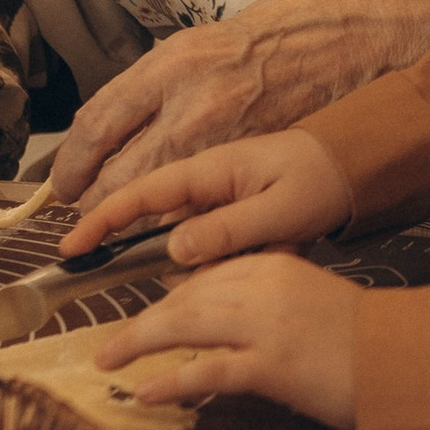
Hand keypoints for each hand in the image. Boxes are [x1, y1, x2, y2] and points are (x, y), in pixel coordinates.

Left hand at [49, 0, 429, 210]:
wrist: (357, 36)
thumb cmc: (281, 32)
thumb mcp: (200, 42)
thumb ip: (158, 87)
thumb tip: (113, 128)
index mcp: (171, 64)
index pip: (97, 126)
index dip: (72, 164)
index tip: (64, 183)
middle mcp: (192, 102)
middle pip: (120, 175)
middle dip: (98, 201)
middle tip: (88, 210)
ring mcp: (227, 137)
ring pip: (161, 201)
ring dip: (140, 217)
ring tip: (129, 222)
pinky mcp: (258, 163)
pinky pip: (208, 206)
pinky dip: (189, 218)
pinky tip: (185, 218)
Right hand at [58, 127, 352, 272]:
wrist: (358, 165)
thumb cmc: (322, 180)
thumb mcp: (280, 209)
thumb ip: (228, 230)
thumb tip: (173, 251)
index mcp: (209, 170)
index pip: (141, 193)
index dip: (102, 219)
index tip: (71, 247)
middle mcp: (204, 182)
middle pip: (157, 223)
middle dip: (167, 252)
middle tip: (199, 263)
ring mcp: (216, 198)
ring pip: (190, 242)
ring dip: (217, 260)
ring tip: (272, 248)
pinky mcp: (231, 213)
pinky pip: (215, 245)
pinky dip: (235, 258)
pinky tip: (277, 249)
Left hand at [93, 252, 361, 429]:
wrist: (404, 355)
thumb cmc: (362, 337)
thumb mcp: (307, 300)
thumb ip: (263, 299)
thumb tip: (213, 315)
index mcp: (273, 266)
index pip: (203, 278)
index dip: (164, 301)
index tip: (142, 320)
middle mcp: (264, 288)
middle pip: (184, 299)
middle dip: (140, 322)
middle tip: (108, 345)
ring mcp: (266, 326)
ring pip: (183, 325)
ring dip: (137, 343)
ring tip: (107, 362)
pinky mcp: (272, 366)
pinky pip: (205, 369)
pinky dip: (168, 380)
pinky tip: (143, 391)